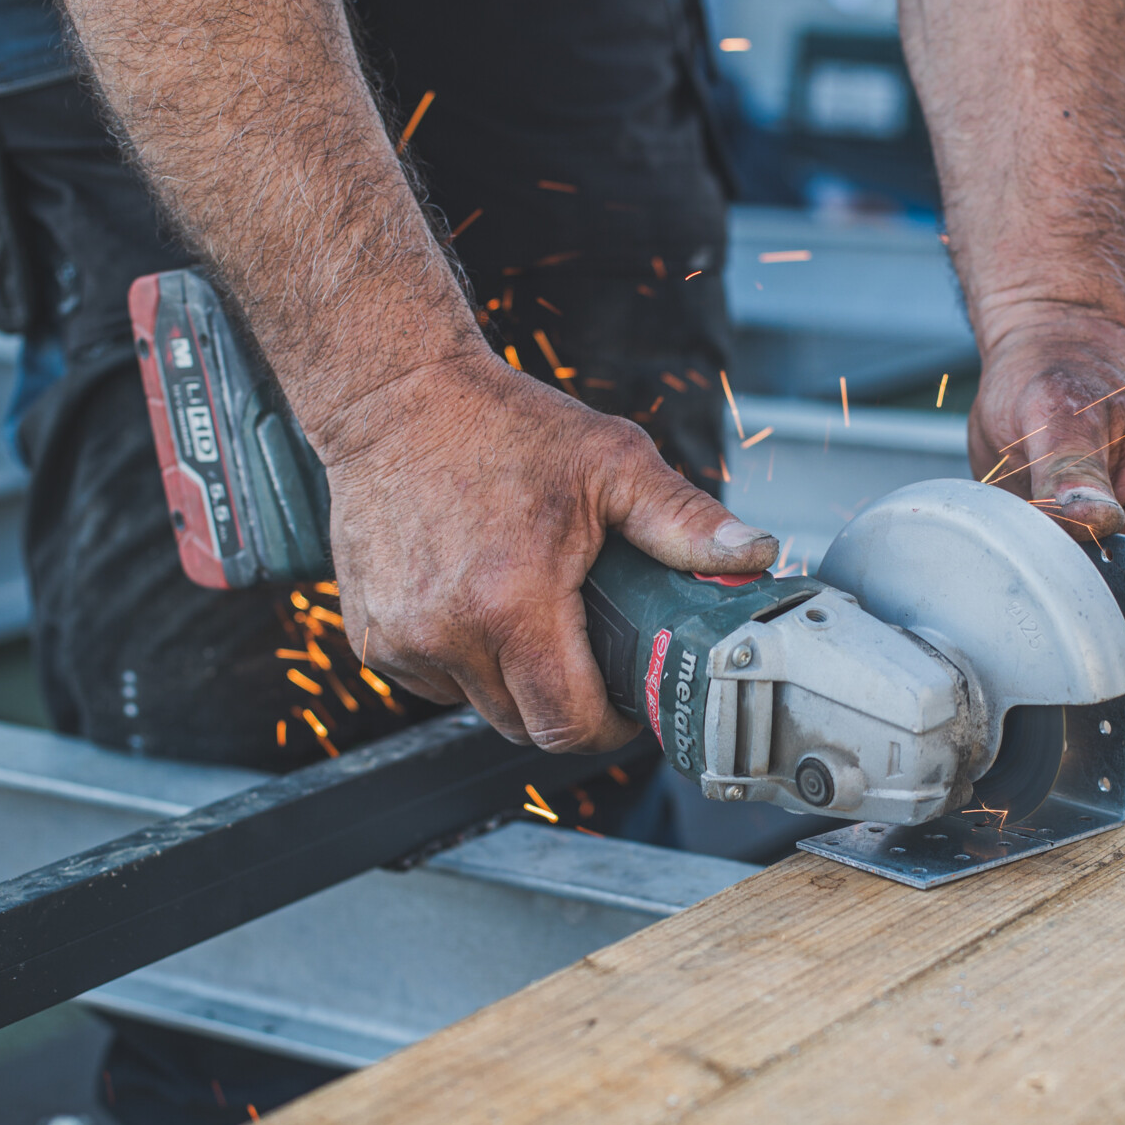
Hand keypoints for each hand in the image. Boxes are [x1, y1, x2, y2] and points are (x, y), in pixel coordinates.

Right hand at [324, 345, 778, 752]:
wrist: (392, 397)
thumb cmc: (500, 425)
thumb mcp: (611, 462)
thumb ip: (686, 521)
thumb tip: (754, 555)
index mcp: (510, 600)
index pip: (568, 723)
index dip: (610, 728)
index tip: (628, 705)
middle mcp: (446, 631)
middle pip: (525, 727)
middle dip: (567, 705)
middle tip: (591, 655)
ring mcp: (400, 638)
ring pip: (479, 707)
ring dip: (514, 683)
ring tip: (534, 619)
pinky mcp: (370, 635)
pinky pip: (435, 683)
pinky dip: (465, 663)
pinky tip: (480, 608)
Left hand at [968, 315, 1124, 664]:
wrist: (1045, 356)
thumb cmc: (1064, 374)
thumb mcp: (1062, 415)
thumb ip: (1074, 469)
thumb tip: (1094, 521)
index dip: (1115, 634)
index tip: (1060, 641)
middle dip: (1079, 640)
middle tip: (1018, 644)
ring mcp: (1107, 550)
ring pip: (1087, 617)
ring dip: (1049, 625)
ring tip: (1002, 626)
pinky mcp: (1066, 551)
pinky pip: (1052, 596)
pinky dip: (1028, 603)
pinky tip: (995, 603)